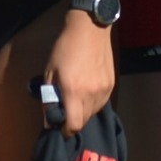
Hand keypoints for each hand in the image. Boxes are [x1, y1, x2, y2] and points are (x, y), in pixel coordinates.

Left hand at [44, 9, 116, 129]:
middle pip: (84, 122)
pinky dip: (92, 104)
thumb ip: (49, 98)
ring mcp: (104, 90)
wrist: (90, 30)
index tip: (59, 126)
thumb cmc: (65, 49)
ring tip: (75, 98)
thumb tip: (49, 120)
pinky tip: (86, 92)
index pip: (74, 125)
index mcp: (73, 91)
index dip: (65, 130)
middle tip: (65, 111)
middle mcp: (91, 94)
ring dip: (83, 112)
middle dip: (73, 121)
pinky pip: (100, 103)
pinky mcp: (111, 86)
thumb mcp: (50, 72)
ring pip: (93, 113)